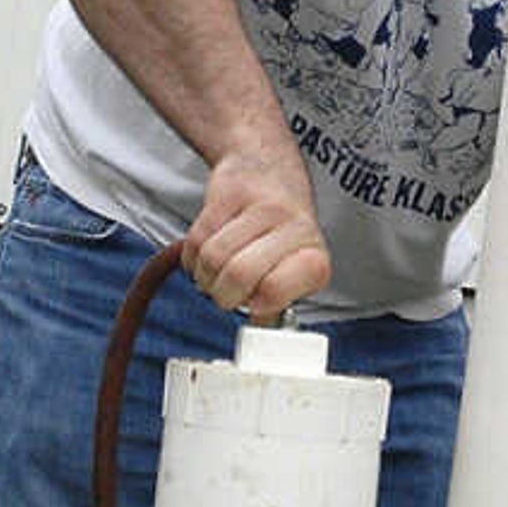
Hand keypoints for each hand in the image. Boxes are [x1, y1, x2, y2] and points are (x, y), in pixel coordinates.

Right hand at [183, 141, 331, 321]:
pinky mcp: (229, 193)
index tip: (257, 303)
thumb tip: (261, 341)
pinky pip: (195, 241)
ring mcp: (262, 207)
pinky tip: (207, 252)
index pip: (274, 293)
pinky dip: (193, 258)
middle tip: (229, 290)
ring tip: (219, 270)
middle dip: (224, 294)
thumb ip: (278, 304)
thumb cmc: (281, 231)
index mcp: (315, 258)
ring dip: (206, 276)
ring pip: (212, 260)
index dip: (256, 305)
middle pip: (238, 278)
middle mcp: (295, 229)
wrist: (265, 164)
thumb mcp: (293, 270)